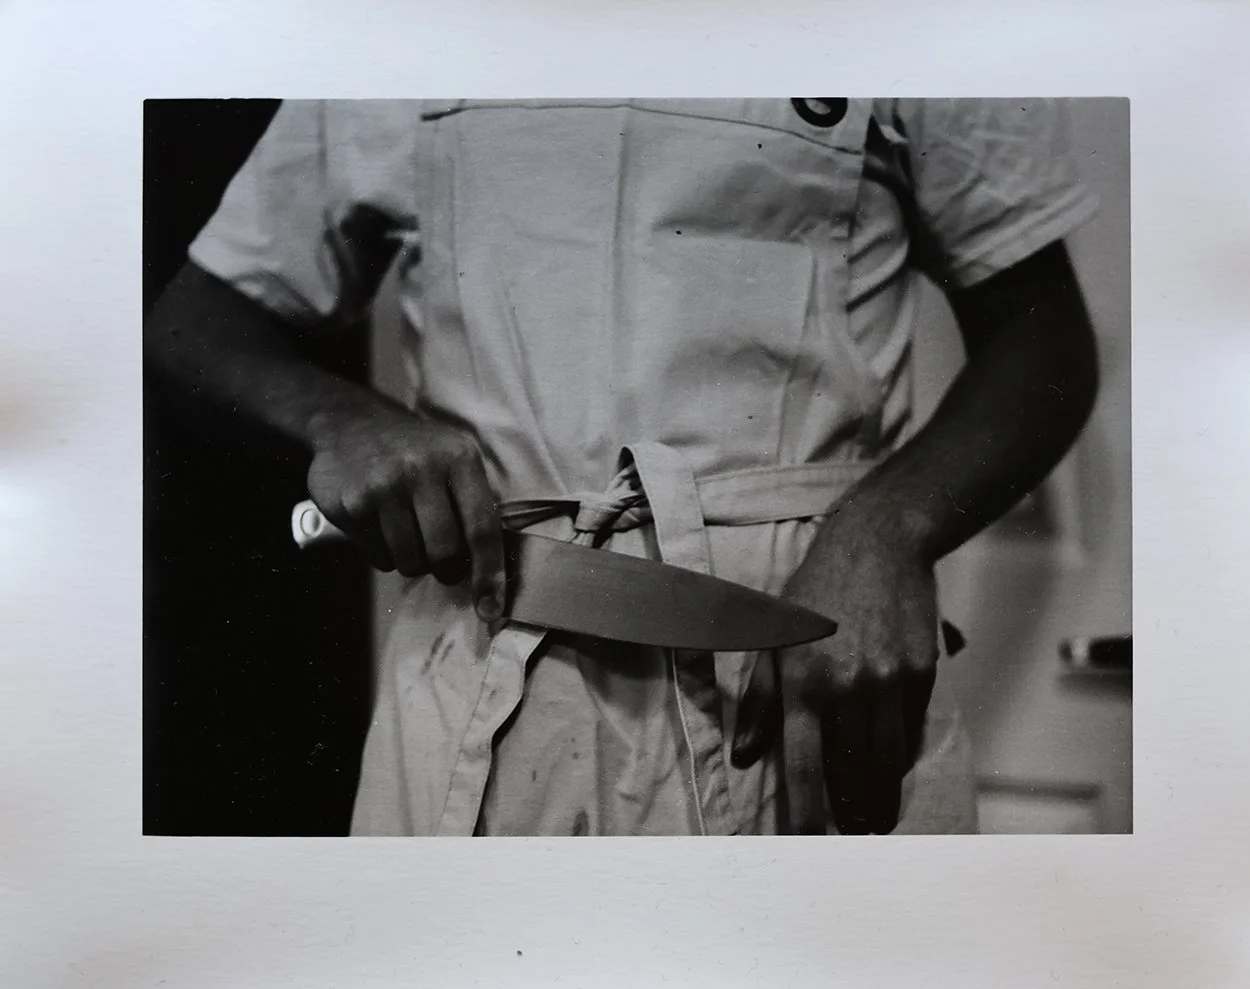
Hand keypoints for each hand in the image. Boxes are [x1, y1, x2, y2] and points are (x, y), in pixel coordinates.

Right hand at [306, 402, 504, 621]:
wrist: (350, 422)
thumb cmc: (416, 450)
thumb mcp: (455, 457)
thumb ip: (475, 505)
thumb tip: (492, 573)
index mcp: (457, 458)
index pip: (481, 529)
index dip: (489, 574)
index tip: (491, 609)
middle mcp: (419, 469)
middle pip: (445, 553)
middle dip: (447, 569)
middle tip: (444, 562)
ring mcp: (381, 487)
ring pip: (410, 562)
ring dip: (414, 562)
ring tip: (410, 534)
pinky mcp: (350, 505)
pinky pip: (380, 558)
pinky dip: (386, 554)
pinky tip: (383, 526)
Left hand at [731, 509, 938, 833]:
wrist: (877, 545)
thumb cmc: (813, 592)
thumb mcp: (771, 636)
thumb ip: (759, 701)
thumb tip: (746, 755)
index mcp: (802, 680)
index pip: (805, 766)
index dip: (808, 814)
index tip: (809, 844)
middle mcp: (846, 686)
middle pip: (854, 774)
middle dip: (853, 814)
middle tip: (852, 838)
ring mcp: (889, 681)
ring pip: (887, 762)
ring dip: (881, 798)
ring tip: (875, 820)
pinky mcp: (921, 672)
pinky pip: (910, 731)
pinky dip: (900, 756)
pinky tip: (891, 768)